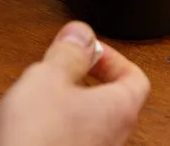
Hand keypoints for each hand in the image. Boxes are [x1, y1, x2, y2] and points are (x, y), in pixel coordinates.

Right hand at [0, 21, 149, 145]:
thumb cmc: (38, 140)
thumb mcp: (47, 78)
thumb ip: (67, 52)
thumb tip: (81, 34)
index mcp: (119, 108)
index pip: (136, 76)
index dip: (112, 58)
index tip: (86, 51)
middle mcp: (115, 137)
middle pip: (114, 100)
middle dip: (87, 80)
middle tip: (63, 69)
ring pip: (92, 123)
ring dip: (70, 105)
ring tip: (43, 95)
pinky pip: (74, 141)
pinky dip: (58, 128)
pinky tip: (33, 125)